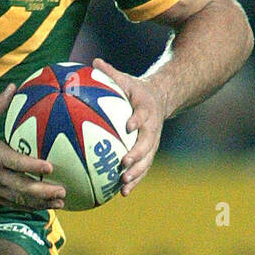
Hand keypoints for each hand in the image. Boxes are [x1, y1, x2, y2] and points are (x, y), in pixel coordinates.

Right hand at [0, 83, 65, 210]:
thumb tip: (14, 85)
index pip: (16, 162)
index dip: (33, 166)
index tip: (51, 167)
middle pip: (20, 187)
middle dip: (43, 191)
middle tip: (63, 191)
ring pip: (17, 199)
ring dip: (39, 203)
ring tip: (59, 204)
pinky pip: (10, 204)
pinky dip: (26, 207)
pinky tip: (41, 208)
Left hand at [92, 58, 165, 195]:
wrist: (160, 100)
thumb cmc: (135, 90)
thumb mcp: (125, 79)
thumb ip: (111, 73)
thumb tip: (94, 62)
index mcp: (146, 109)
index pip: (143, 115)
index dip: (137, 120)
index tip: (128, 126)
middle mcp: (151, 128)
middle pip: (147, 144)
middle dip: (137, 155)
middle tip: (124, 164)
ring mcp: (151, 143)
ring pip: (147, 161)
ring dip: (136, 174)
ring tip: (124, 186)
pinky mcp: (148, 153)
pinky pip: (142, 168)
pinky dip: (134, 180)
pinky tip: (121, 193)